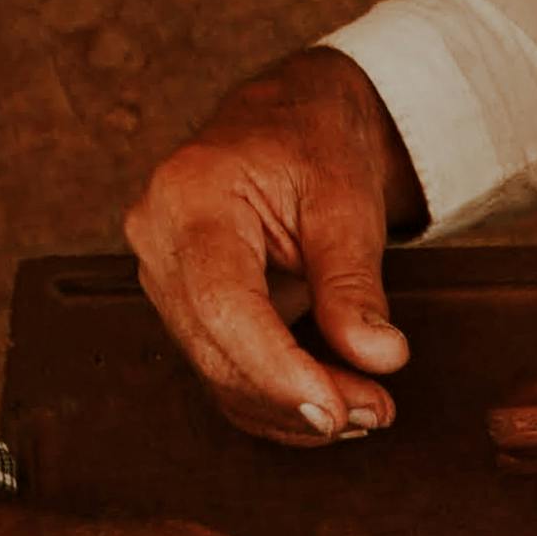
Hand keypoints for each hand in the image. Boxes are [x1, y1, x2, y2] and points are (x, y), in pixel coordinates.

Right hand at [127, 45, 426, 446]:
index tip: (335, 410)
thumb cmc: (314, 145)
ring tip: (368, 410)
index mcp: (189, 196)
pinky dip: (278, 401)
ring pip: (218, 374)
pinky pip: (224, 373)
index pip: (221, 304)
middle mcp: (159, 239)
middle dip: (297, 397)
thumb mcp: (347, 202)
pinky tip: (333, 405)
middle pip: (216, 350)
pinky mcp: (184, 308)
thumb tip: (378, 356)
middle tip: (377, 412)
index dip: (275, 368)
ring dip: (293, 410)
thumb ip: (354, 282)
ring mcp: (164, 277)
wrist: (291, 123)